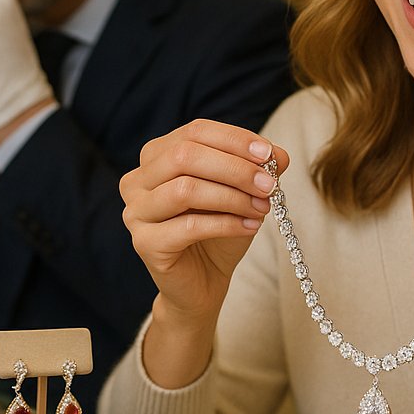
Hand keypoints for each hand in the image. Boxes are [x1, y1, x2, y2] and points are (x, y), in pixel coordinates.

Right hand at [121, 121, 286, 327]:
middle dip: (234, 168)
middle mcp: (137, 179)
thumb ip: (256, 169)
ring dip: (231, 196)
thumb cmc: (219, 230)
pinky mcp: (144, 242)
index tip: (269, 155)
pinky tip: (250, 227)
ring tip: (262, 208)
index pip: (195, 131)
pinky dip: (225, 224)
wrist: (204, 281)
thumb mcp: (242, 192)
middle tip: (268, 185)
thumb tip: (278, 154)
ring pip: (185, 189)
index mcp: (157, 155)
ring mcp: (136, 211)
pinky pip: (188, 226)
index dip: (234, 139)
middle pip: (184, 155)